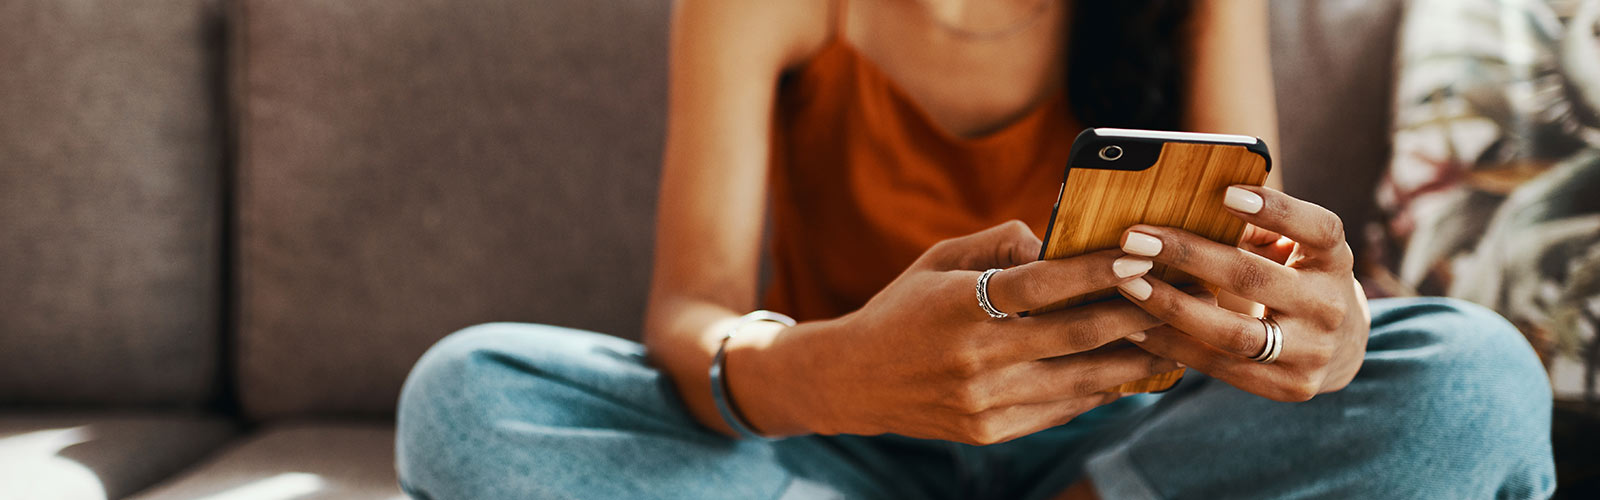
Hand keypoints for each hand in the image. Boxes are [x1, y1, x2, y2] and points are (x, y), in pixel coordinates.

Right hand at [733, 221, 1178, 444]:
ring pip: (1080, 379)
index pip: (1042, 285)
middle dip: (1134, 313)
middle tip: (1179, 295)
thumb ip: (998, 244)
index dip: (1096, 271)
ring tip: (1173, 338)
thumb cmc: (904, 307)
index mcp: (959, 304)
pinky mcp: (990, 431)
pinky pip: (1062, 408)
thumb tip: (1056, 240)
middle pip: (1075, 335)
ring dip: (1133, 358)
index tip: (1142, 255)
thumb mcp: (939, 260)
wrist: (853, 381)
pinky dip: (1099, 388)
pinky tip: (1129, 370)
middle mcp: (974, 357)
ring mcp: (984, 401)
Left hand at [1113, 186, 1370, 401]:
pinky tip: (1135, 328)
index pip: (1318, 229)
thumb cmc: (1296, 277)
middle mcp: (1330, 306)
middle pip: (1255, 278)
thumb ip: (1255, 228)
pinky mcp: (1289, 387)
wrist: (1340, 347)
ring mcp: (1313, 352)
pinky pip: (1221, 366)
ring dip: (1172, 308)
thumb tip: (1191, 205)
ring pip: (1233, 333)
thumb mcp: (1292, 248)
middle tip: (1135, 240)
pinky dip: (1173, 346)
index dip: (1277, 210)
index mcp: (1334, 259)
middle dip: (1188, 256)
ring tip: (1127, 286)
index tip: (1227, 193)